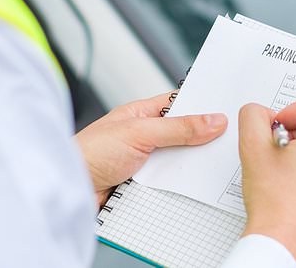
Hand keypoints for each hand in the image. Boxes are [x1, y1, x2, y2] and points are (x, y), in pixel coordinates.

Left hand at [75, 91, 226, 208]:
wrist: (68, 188)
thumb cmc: (88, 152)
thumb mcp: (139, 133)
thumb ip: (177, 128)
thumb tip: (212, 120)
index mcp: (139, 114)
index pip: (178, 104)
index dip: (202, 105)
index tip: (227, 109)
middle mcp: (141, 136)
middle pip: (181, 136)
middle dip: (200, 140)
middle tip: (227, 143)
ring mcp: (141, 162)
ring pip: (176, 162)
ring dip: (188, 167)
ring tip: (210, 168)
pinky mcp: (140, 186)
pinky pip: (167, 185)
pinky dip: (178, 187)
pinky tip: (190, 190)